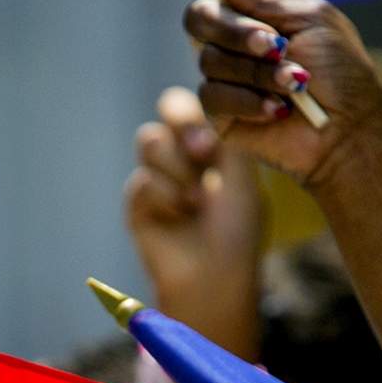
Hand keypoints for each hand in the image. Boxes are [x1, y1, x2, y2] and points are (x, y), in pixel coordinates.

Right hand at [122, 87, 266, 341]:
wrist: (214, 279)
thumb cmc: (238, 232)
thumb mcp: (243, 179)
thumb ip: (227, 138)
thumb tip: (208, 105)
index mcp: (216, 144)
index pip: (200, 104)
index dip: (201, 112)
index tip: (213, 143)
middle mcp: (186, 154)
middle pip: (168, 108)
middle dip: (182, 124)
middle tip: (202, 152)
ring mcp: (159, 175)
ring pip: (149, 140)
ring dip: (177, 168)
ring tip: (197, 201)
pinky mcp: (138, 201)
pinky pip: (141, 179)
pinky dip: (165, 196)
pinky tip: (180, 215)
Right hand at [123, 0, 381, 184]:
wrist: (349, 131)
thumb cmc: (342, 74)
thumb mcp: (311, 19)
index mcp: (256, 8)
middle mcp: (234, 39)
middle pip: (199, 16)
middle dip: (234, 29)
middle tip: (272, 44)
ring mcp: (225, 75)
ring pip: (209, 58)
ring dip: (256, 70)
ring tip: (294, 85)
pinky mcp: (221, 113)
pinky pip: (213, 94)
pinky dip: (248, 99)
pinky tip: (277, 109)